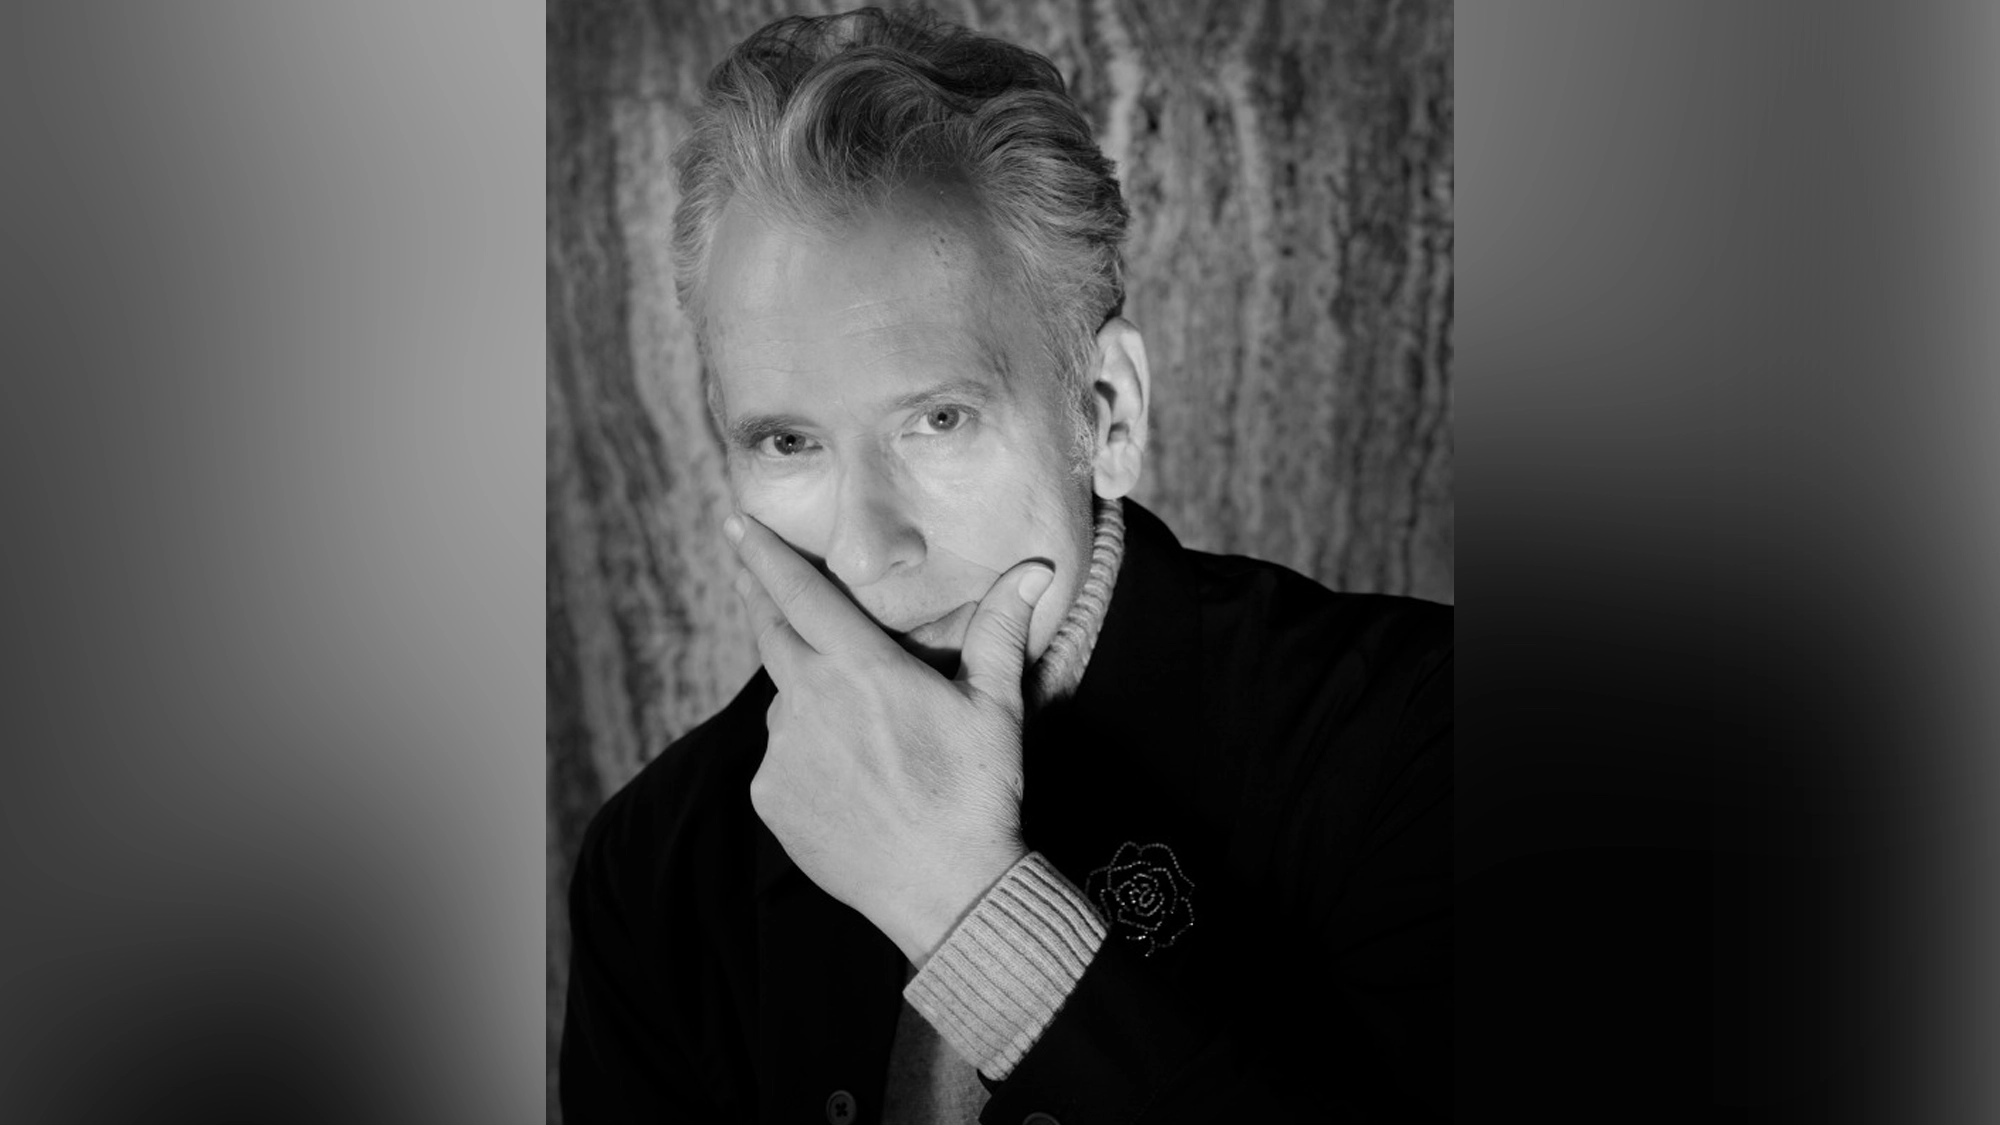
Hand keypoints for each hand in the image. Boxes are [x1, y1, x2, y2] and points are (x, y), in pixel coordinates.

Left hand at [725, 512, 1055, 964]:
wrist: (947, 890)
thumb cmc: (976, 792)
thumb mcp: (996, 705)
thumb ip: (1001, 628)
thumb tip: (1035, 567)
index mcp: (861, 667)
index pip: (799, 592)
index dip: (763, 554)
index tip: (736, 522)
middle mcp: (808, 702)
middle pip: (772, 634)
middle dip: (759, 599)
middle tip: (748, 575)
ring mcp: (782, 752)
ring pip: (785, 704)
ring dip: (807, 698)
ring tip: (862, 737)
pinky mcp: (769, 798)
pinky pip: (779, 759)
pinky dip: (804, 756)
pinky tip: (850, 782)